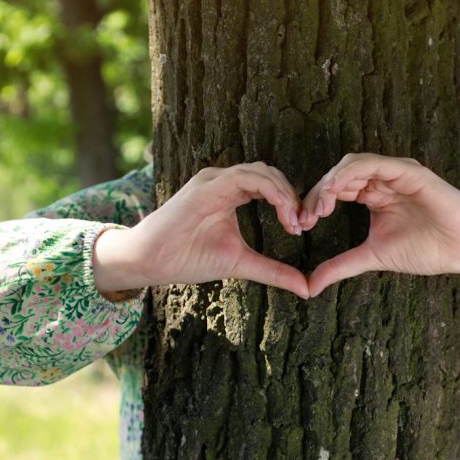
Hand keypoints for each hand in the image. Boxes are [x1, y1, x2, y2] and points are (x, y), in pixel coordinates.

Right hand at [93, 162, 309, 298]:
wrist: (152, 262)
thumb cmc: (189, 259)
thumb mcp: (241, 264)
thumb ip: (274, 271)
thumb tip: (307, 288)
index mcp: (232, 193)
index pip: (272, 185)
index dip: (291, 203)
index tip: (301, 229)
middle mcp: (224, 181)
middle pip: (271, 174)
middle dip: (292, 196)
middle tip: (303, 224)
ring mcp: (214, 180)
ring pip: (261, 171)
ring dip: (284, 193)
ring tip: (294, 219)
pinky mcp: (206, 186)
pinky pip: (245, 178)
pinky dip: (270, 190)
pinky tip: (282, 211)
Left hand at [298, 153, 459, 295]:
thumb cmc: (427, 250)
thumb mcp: (373, 257)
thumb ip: (341, 265)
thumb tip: (309, 286)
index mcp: (373, 194)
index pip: (335, 190)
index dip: (315, 203)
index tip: (301, 225)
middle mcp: (382, 180)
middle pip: (338, 175)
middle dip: (317, 194)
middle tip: (305, 217)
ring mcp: (396, 173)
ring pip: (352, 165)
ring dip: (330, 183)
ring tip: (319, 208)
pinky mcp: (410, 172)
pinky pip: (375, 164)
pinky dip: (352, 174)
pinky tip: (338, 192)